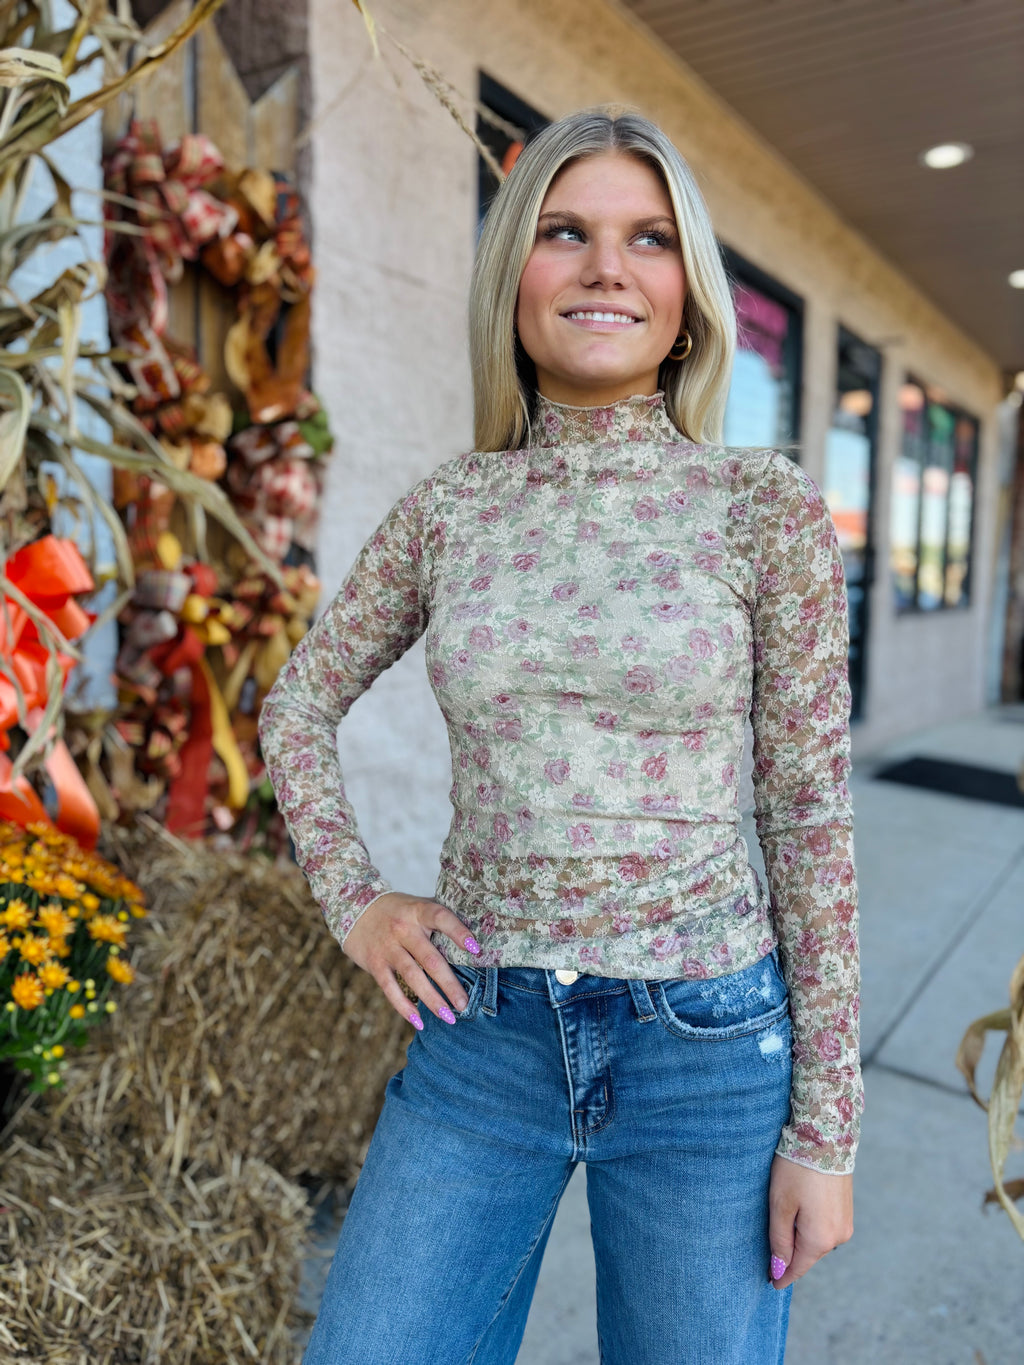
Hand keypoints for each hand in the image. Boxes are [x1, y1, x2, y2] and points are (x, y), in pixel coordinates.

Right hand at [342, 891, 480, 1028]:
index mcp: (418, 911)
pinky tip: (419, 1021)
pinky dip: (404, 1006)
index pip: (441, 918)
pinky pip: (390, 988)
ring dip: (431, 999)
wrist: (354, 907)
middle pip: (430, 958)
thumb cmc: (397, 910)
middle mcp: (403, 929)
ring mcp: (388, 947)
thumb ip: (438, 919)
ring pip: (412, 976)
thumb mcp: (417, 906)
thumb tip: (473, 941)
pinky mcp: (375, 963)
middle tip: (464, 1004)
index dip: (459, 932)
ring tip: (448, 1017)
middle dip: (449, 984)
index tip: (475, 950)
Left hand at [767, 1154, 852, 1289]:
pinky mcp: (847, 1211)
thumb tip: (779, 1269)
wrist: (825, 1138)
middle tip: (770, 1255)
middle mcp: (838, 1237)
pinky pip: (826, 1228)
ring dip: (801, 1240)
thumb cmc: (797, 1170)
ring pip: (817, 1241)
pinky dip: (812, 1227)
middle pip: (807, 1255)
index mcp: (819, 1239)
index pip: (797, 1268)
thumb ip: (780, 1241)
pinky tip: (800, 1213)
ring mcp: (845, 1224)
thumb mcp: (780, 1205)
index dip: (782, 1276)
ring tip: (783, 1227)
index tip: (771, 1283)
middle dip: (790, 1256)